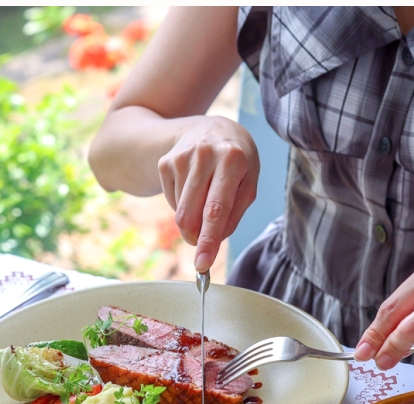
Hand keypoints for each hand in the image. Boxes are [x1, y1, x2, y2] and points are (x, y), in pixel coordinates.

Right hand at [158, 116, 258, 271]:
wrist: (209, 128)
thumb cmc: (236, 161)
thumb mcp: (248, 182)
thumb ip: (234, 214)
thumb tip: (212, 243)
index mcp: (232, 159)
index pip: (216, 209)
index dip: (209, 240)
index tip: (202, 265)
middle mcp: (204, 155)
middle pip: (190, 216)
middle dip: (195, 238)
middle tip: (203, 242)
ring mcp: (181, 157)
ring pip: (179, 213)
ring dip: (192, 219)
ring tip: (206, 196)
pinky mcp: (165, 162)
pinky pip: (171, 202)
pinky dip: (183, 205)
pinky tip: (193, 188)